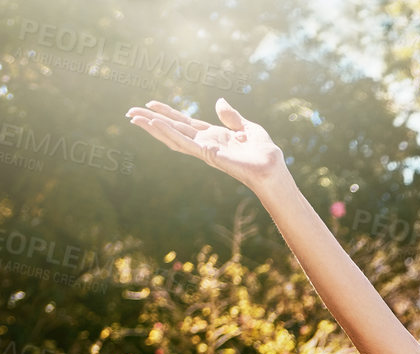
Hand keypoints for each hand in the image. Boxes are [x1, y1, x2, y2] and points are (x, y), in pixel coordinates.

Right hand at [125, 97, 285, 188]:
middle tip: (129, 112)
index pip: (185, 123)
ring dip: (153, 127)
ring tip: (134, 118)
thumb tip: (219, 101)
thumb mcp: (249, 127)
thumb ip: (232, 116)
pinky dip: (168, 133)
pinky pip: (184, 142)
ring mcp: (204, 149)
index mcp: (214, 136)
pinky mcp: (206, 154)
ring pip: (172, 137)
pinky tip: (154, 124)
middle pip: (173, 129)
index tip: (149, 104)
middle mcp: (205, 143)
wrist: (272, 167)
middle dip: (151, 121)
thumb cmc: (264, 153)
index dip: (167, 114)